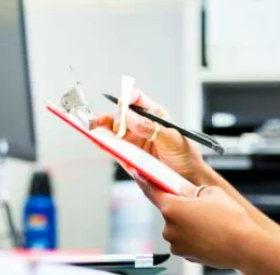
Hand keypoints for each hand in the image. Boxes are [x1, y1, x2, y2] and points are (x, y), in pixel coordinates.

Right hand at [92, 87, 206, 183]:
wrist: (188, 180)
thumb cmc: (185, 155)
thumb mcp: (171, 138)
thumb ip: (151, 128)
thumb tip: (130, 117)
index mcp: (154, 115)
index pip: (137, 99)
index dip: (128, 98)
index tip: (123, 104)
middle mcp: (141, 126)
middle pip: (121, 115)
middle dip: (113, 117)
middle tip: (114, 125)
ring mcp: (133, 141)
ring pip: (113, 131)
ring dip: (101, 128)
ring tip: (91, 126)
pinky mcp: (128, 157)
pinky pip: (113, 149)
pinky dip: (103, 144)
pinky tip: (97, 140)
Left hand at [134, 173, 262, 268]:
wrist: (245, 246)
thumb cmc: (231, 219)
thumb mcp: (211, 193)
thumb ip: (191, 190)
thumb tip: (183, 189)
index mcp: (173, 208)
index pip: (152, 191)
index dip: (145, 181)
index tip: (139, 175)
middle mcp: (170, 227)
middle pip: (169, 210)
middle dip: (180, 206)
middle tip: (199, 204)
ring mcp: (176, 243)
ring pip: (177, 226)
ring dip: (187, 222)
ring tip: (209, 221)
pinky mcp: (184, 254)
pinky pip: (184, 240)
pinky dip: (192, 236)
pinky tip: (209, 233)